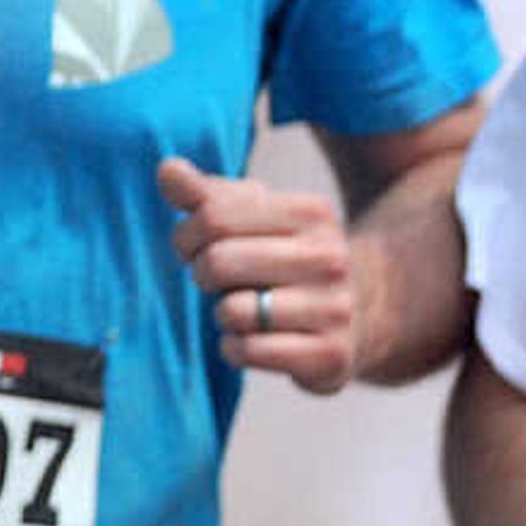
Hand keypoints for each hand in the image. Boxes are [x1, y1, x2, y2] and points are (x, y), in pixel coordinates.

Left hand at [157, 158, 359, 393]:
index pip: (214, 216)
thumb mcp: (254, 217)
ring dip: (221, 314)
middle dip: (201, 274)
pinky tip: (251, 338)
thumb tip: (167, 169)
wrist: (358, 311)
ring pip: (232, 311)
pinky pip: (248, 350)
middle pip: (218, 262)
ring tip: (242, 308)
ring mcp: (335, 308)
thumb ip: (206, 194)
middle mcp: (330, 257)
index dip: (186, 235)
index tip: (193, 246)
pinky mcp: (331, 355)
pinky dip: (234, 347)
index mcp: (311, 212)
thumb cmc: (284, 256)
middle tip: (214, 280)